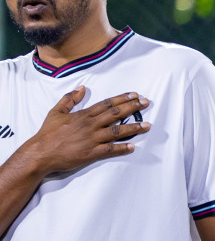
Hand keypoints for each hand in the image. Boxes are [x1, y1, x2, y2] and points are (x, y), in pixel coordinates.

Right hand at [18, 89, 151, 176]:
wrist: (40, 153)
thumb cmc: (48, 133)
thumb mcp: (56, 112)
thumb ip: (69, 99)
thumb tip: (81, 87)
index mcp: (83, 115)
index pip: (107, 104)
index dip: (122, 98)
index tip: (135, 95)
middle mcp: (90, 125)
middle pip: (116, 114)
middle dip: (133, 108)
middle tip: (146, 103)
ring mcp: (92, 139)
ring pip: (117, 131)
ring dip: (134, 128)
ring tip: (148, 125)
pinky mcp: (91, 153)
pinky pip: (110, 150)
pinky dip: (122, 148)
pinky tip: (133, 147)